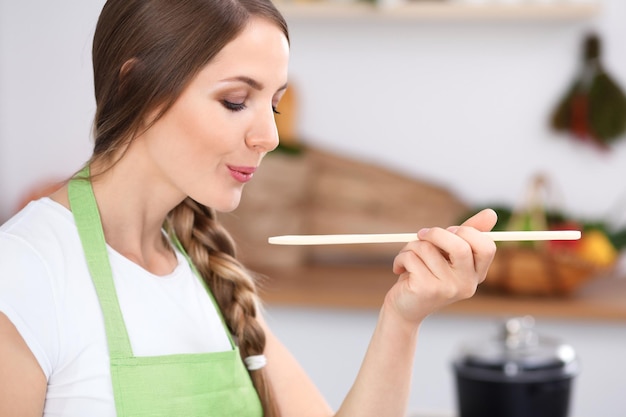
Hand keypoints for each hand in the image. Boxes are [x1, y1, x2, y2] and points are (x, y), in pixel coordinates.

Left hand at [386, 208, 497, 323]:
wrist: (405, 307)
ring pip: (428, 248)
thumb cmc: (428, 274)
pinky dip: (401, 257)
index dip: (467, 232)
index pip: (487, 246)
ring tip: (408, 258)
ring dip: (411, 246)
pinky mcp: (426, 289)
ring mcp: (447, 288)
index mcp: (477, 273)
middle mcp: (467, 283)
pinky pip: (411, 257)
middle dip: (436, 233)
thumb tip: (491, 213)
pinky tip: (400, 269)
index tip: (450, 231)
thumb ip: (467, 233)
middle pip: (460, 246)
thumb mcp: (448, 253)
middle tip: (422, 234)